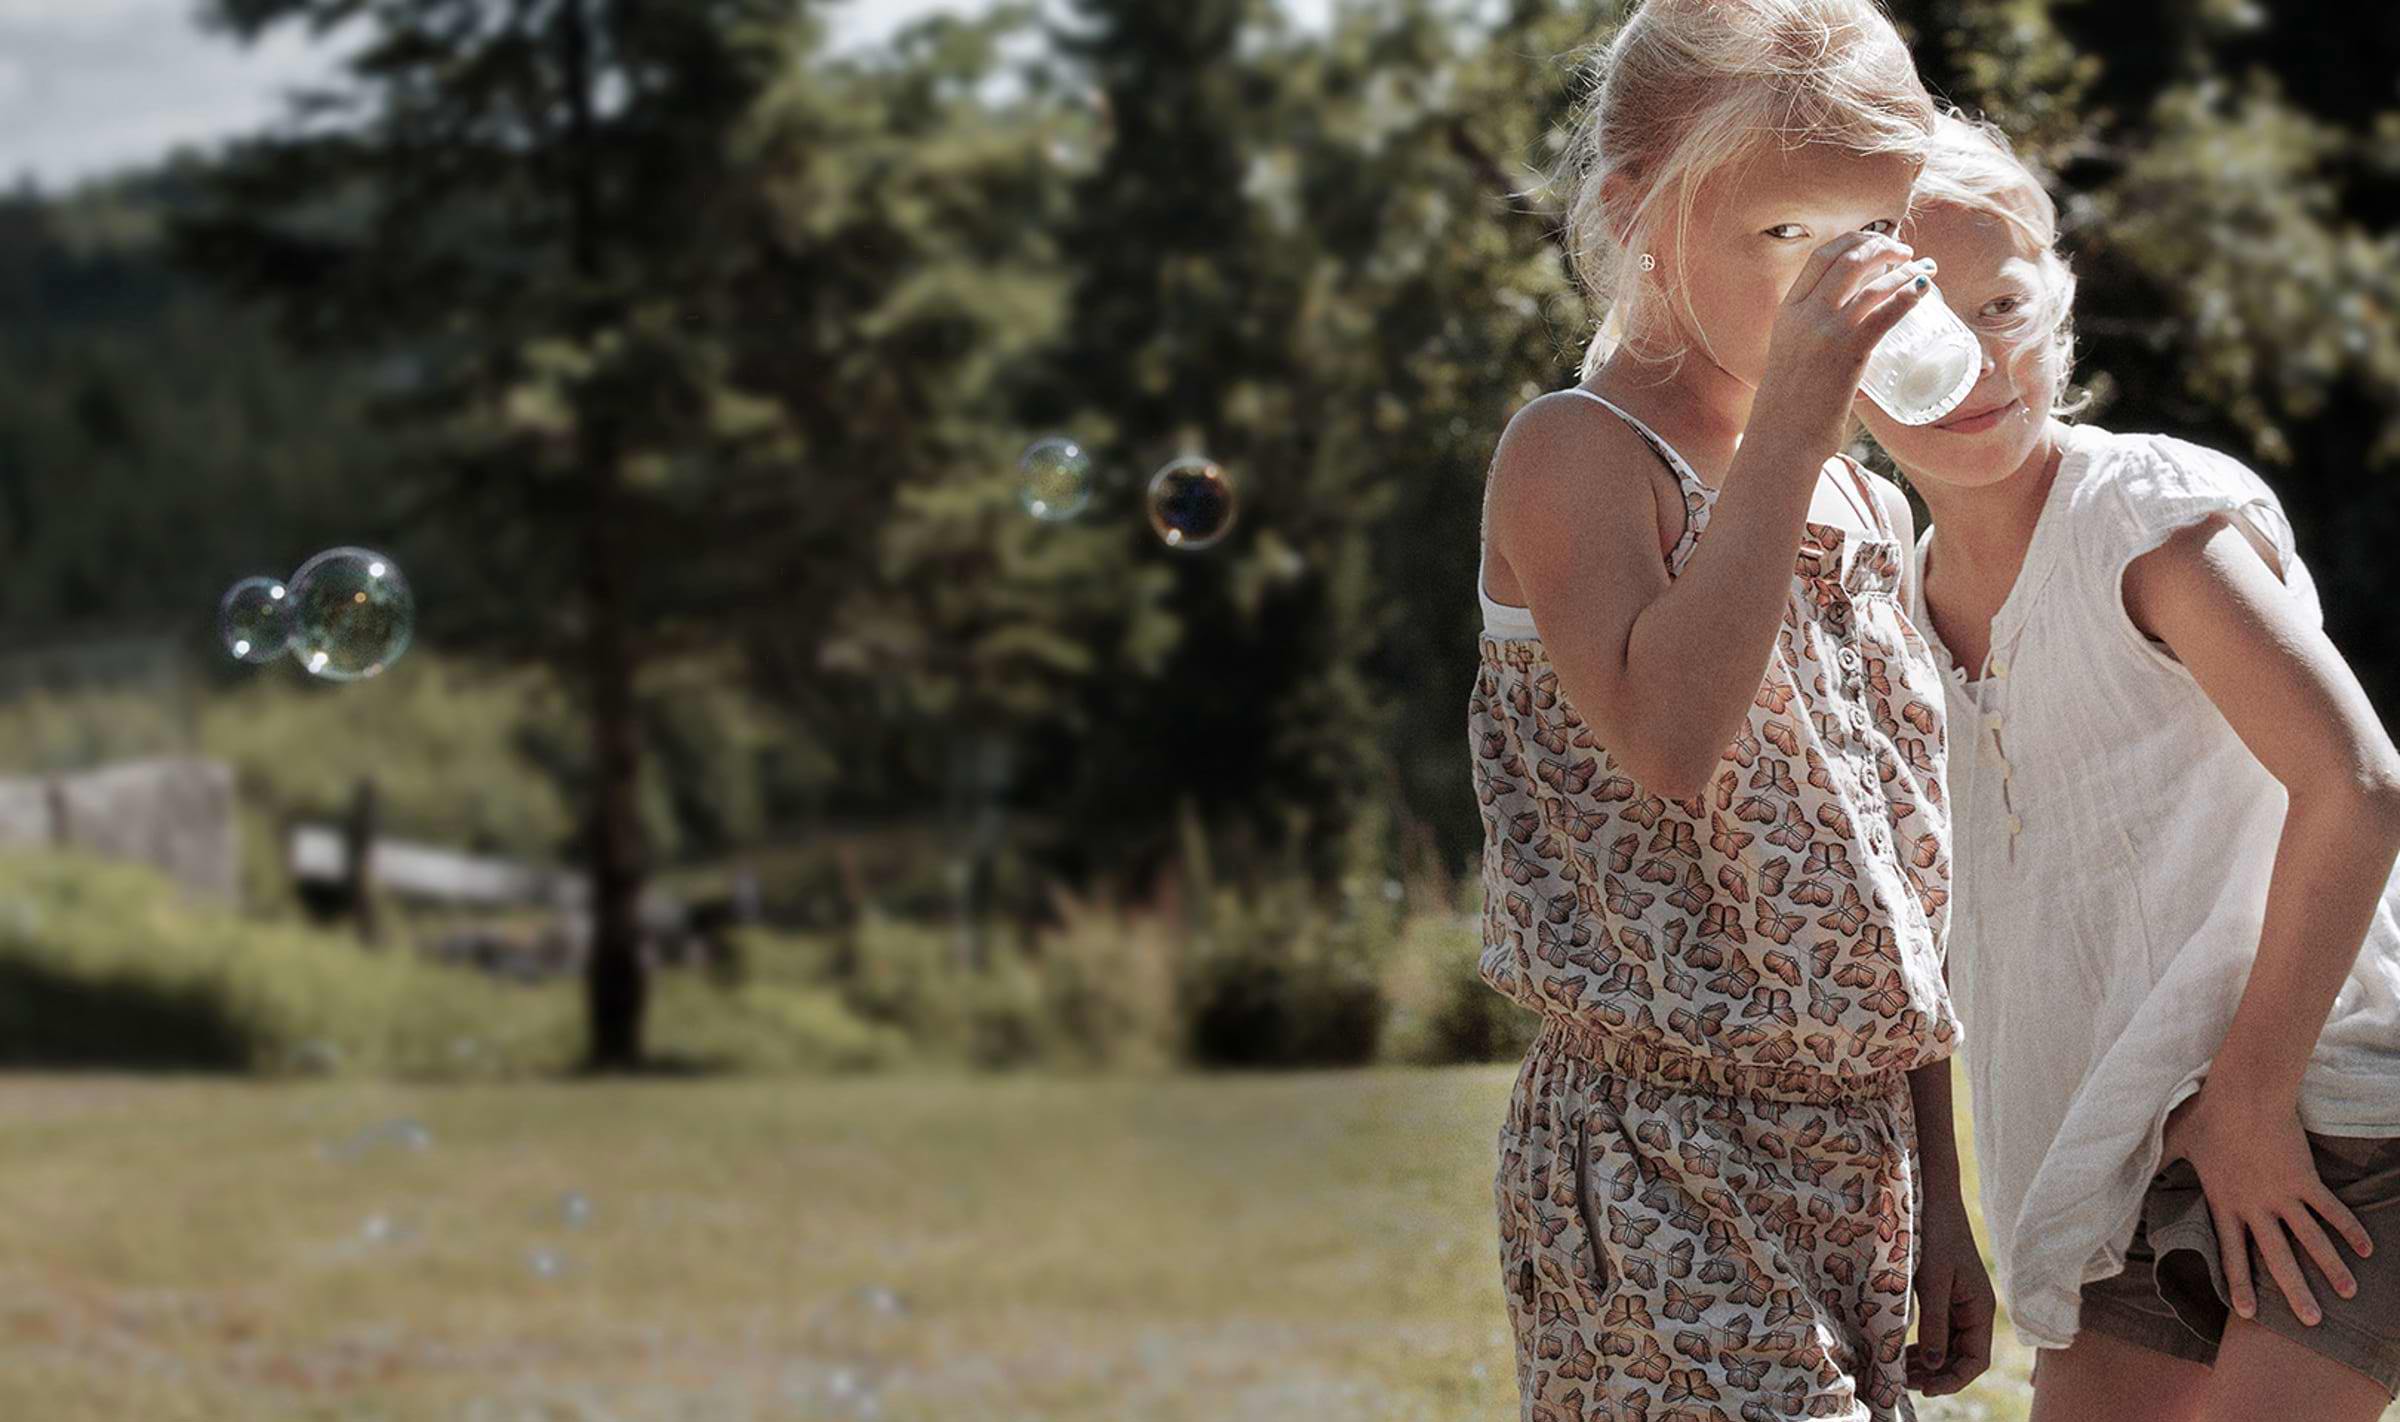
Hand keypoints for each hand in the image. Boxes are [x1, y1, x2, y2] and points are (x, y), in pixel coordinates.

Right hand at [1757, 231, 1932, 417]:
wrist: (1782, 437)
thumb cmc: (1788, 404)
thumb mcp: (1790, 354)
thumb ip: (1812, 335)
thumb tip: (1849, 327)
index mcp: (1787, 310)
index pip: (1821, 256)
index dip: (1853, 240)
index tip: (1874, 242)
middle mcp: (1805, 314)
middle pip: (1849, 258)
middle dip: (1881, 246)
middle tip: (1903, 251)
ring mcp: (1827, 331)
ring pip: (1872, 283)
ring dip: (1904, 269)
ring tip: (1923, 269)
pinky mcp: (1849, 352)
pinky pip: (1886, 313)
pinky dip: (1908, 296)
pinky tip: (1923, 291)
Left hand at [1904, 1193, 1995, 1395]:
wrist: (1933, 1199)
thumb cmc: (1934, 1235)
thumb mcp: (1932, 1280)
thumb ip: (1934, 1322)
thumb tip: (1933, 1365)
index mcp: (1980, 1310)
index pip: (1976, 1360)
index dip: (1953, 1380)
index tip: (1925, 1389)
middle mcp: (1974, 1312)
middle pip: (1962, 1358)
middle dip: (1937, 1375)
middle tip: (1902, 1382)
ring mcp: (1960, 1305)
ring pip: (1949, 1348)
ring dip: (1928, 1363)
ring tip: (1900, 1371)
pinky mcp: (1945, 1297)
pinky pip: (1939, 1332)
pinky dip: (1924, 1346)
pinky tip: (1903, 1352)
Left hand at [2159, 1082, 2376, 1324]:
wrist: (2243, 1094)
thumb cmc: (2205, 1113)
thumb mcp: (2175, 1140)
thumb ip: (2160, 1159)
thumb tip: (2134, 1163)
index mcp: (2223, 1203)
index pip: (2232, 1254)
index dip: (2240, 1284)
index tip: (2248, 1313)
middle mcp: (2254, 1207)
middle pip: (2277, 1259)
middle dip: (2295, 1293)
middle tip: (2311, 1322)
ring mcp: (2282, 1195)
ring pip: (2311, 1241)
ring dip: (2331, 1268)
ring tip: (2348, 1293)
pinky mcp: (2305, 1179)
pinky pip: (2332, 1210)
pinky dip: (2350, 1229)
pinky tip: (2367, 1249)